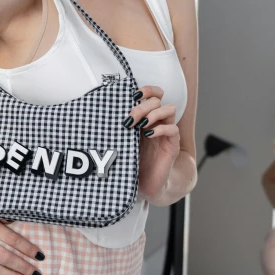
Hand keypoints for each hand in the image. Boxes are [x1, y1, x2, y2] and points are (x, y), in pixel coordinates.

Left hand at [124, 85, 180, 202]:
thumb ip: (119, 125)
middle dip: (142, 106)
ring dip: (154, 113)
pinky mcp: (172, 145)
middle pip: (158, 100)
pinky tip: (148, 134)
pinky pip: (172, 129)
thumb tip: (101, 112)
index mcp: (146, 117)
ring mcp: (166, 132)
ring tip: (140, 125)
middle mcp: (157, 122)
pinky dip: (160, 129)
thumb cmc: (131, 160)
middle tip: (130, 119)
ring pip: (169, 109)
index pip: (154, 94)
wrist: (143, 183)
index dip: (147, 90)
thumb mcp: (122, 139)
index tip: (133, 96)